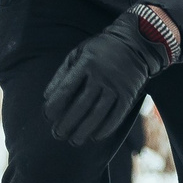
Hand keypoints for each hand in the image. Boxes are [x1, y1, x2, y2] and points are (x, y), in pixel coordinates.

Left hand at [43, 15, 171, 145]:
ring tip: (74, 141)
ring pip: (98, 113)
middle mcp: (101, 75)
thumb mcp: (78, 53)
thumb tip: (47, 97)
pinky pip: (116, 115)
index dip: (55, 105)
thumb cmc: (100, 49)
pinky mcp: (129, 94)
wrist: (135, 42)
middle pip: (81, 105)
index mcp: (85, 63)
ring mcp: (116, 85)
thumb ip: (62, 73)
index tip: (47, 116)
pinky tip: (95, 136)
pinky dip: (106, 128)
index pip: (66, 89)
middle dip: (67, 122)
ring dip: (84, 130)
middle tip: (57, 134)